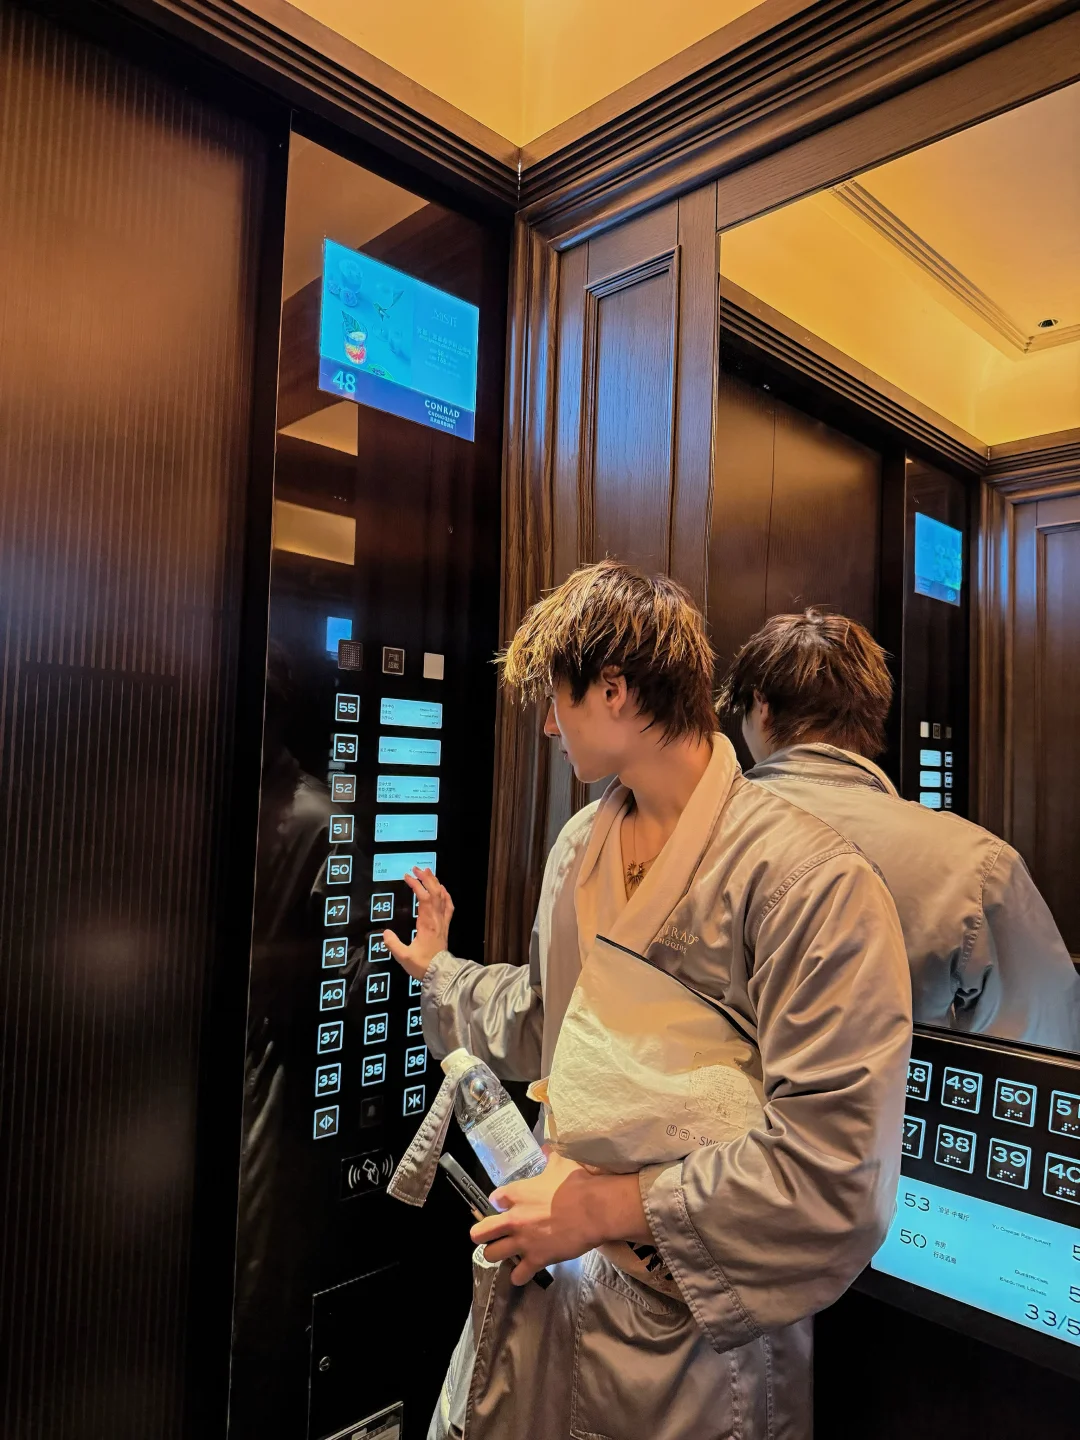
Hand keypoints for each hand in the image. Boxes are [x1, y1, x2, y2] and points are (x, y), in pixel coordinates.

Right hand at [383, 867, 452, 979]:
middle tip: (417, 868)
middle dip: (426, 878)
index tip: (407, 877)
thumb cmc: (422, 964)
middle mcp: (436, 919)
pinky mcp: (445, 926)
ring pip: (442, 897)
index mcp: (426, 923)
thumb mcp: (404, 956)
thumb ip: (393, 944)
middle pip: (434, 893)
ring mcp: (442, 922)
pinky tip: (442, 889)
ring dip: (435, 883)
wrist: (440, 973)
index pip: (423, 898)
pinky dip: (446, 895)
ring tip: (428, 872)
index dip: (416, 885)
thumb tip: (385, 933)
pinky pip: (448, 907)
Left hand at [470, 1150, 651, 1284]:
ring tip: (504, 1255)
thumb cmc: (577, 1183)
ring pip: (492, 1255)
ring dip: (496, 1255)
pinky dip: (519, 1276)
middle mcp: (513, 1219)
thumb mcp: (561, 1163)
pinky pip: (518, 1275)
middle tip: (488, 1236)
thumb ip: (550, 1157)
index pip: (494, 1199)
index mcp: (517, 1193)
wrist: (593, 1209)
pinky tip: (521, 1274)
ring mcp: (523, 1241)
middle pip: (480, 1232)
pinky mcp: (536, 1259)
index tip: (504, 1204)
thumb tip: (548, 1147)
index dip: (499, 1202)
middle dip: (481, 1234)